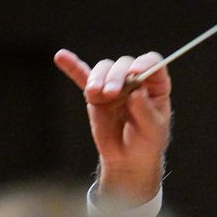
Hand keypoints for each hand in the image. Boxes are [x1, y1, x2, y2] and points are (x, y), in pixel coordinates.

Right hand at [53, 48, 171, 204]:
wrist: (128, 159)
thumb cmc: (146, 142)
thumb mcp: (153, 130)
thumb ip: (145, 111)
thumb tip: (136, 92)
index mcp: (155, 86)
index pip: (153, 64)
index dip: (145, 63)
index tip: (135, 72)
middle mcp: (135, 81)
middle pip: (124, 65)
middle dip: (116, 76)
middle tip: (111, 93)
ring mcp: (114, 86)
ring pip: (104, 69)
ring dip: (98, 78)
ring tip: (95, 93)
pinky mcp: (95, 95)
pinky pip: (83, 77)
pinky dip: (73, 67)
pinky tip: (61, 57)